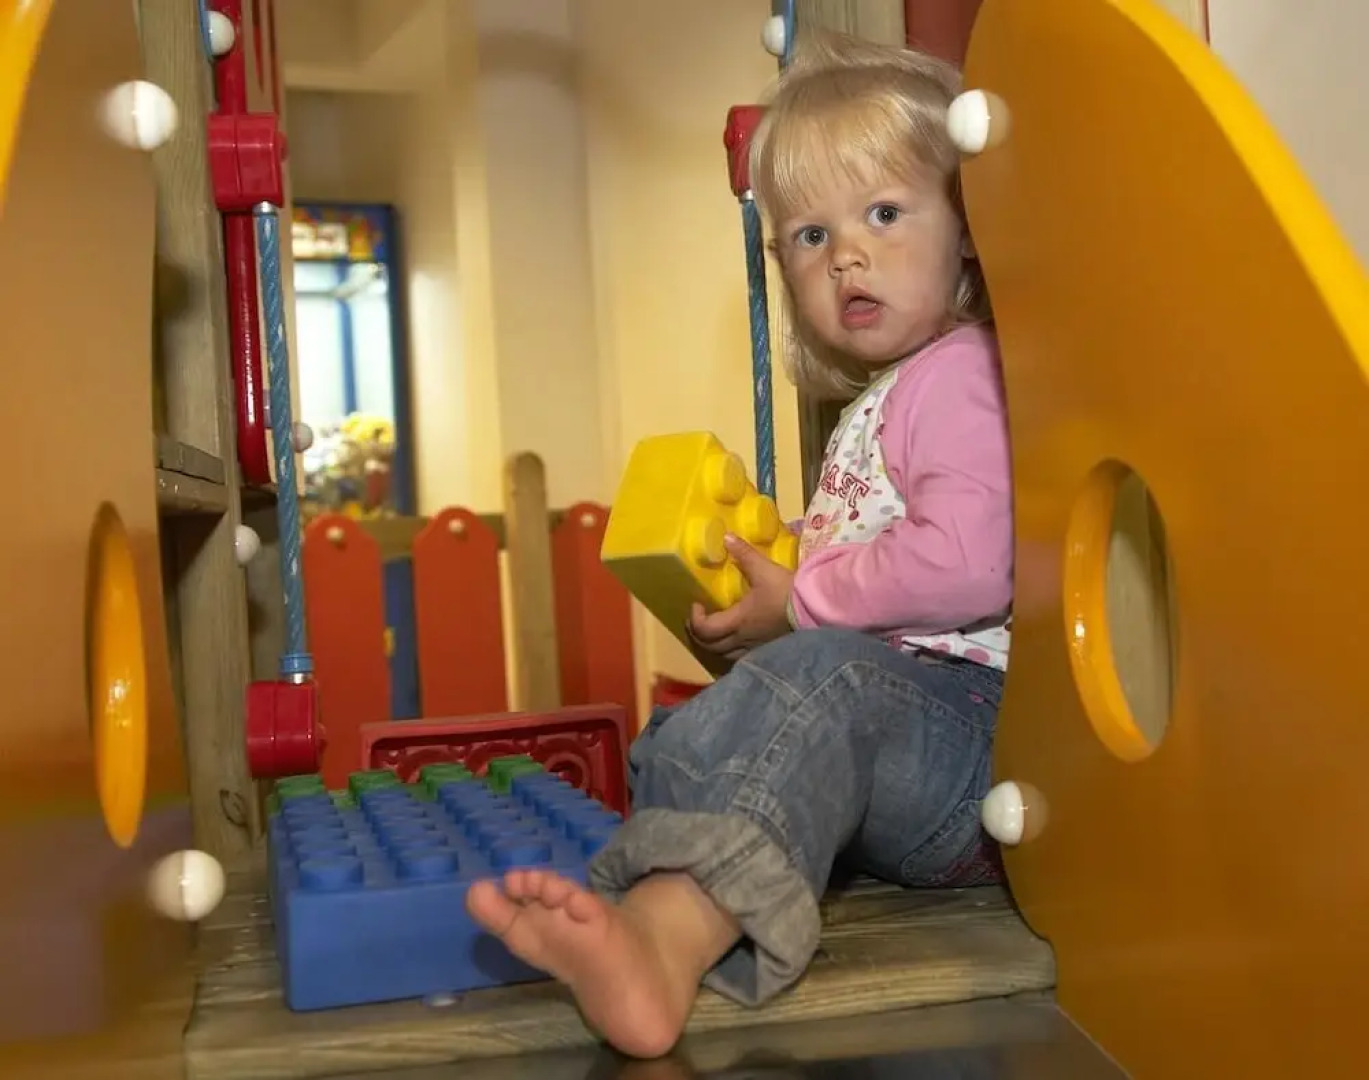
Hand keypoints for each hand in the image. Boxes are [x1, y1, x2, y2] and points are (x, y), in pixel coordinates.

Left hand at [688, 535, 793, 662]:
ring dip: (713, 646)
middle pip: (710, 646)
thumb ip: (744, 553)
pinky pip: (742, 658)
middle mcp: (743, 638)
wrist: (815, 608)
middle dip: (698, 635)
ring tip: (712, 633)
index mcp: (738, 620)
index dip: (695, 619)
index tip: (696, 605)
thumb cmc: (786, 591)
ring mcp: (755, 647)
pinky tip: (735, 641)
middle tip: (697, 620)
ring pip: (725, 656)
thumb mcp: (764, 569)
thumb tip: (726, 537)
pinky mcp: (768, 650)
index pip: (705, 629)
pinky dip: (731, 652)